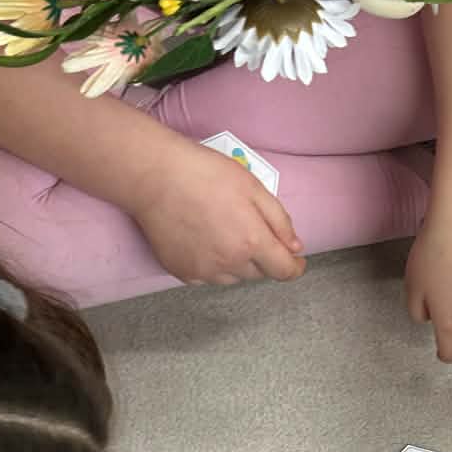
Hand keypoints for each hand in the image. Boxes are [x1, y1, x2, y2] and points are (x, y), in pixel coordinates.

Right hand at [133, 138, 305, 286]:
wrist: (155, 177)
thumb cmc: (204, 174)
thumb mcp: (253, 188)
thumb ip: (279, 221)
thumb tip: (295, 248)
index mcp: (251, 241)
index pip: (283, 270)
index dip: (294, 267)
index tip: (296, 261)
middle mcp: (229, 263)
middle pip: (258, 273)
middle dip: (262, 257)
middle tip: (250, 230)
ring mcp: (203, 271)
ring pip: (233, 277)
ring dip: (237, 262)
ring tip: (223, 232)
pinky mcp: (181, 272)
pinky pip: (207, 277)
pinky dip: (213, 265)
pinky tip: (204, 240)